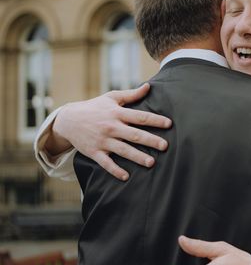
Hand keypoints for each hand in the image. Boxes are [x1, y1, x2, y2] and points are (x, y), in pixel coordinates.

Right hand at [48, 83, 171, 180]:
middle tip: (165, 146)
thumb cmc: (94, 107)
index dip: (155, 120)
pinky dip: (115, 170)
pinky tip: (126, 177)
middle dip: (150, 140)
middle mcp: (111, 127)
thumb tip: (149, 86)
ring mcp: (102, 140)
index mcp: (117, 113)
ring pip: (123, 150)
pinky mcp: (94, 152)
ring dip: (137, 156)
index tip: (169, 124)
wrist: (68, 120)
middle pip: (134, 134)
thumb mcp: (111, 98)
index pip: (140, 117)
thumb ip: (131, 94)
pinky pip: (106, 163)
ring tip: (151, 162)